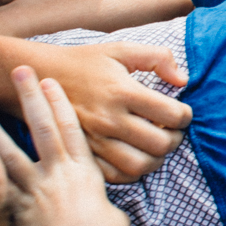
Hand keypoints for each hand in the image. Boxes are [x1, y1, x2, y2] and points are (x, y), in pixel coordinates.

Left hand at [0, 67, 128, 225]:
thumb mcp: (110, 212)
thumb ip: (96, 197)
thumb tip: (94, 199)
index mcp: (84, 172)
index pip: (71, 128)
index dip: (60, 102)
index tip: (50, 81)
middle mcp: (59, 175)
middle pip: (42, 128)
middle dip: (30, 97)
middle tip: (18, 71)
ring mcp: (36, 191)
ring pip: (9, 152)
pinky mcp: (19, 211)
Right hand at [26, 40, 193, 182]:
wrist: (40, 76)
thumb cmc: (85, 62)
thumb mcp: (121, 49)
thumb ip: (158, 57)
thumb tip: (182, 80)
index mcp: (122, 91)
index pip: (172, 114)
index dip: (185, 115)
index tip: (181, 112)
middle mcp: (110, 118)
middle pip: (160, 144)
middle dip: (175, 139)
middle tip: (171, 131)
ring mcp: (95, 139)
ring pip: (140, 165)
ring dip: (156, 158)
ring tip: (155, 145)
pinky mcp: (84, 152)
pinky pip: (116, 176)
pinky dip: (132, 171)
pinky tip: (135, 155)